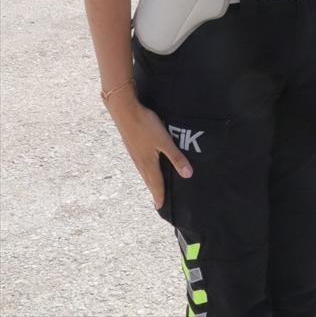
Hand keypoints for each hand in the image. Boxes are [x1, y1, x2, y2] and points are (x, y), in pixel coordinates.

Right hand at [106, 89, 192, 208]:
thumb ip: (176, 157)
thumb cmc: (146, 125)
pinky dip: (146, 171)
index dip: (160, 195)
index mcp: (148, 163)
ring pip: (144, 172)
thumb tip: (187, 175)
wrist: (124, 111)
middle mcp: (140, 161)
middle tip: (158, 201)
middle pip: (149, 180)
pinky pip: (141, 164)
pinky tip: (147, 166)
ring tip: (154, 187)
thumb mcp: (165, 142)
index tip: (160, 207)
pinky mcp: (132, 146)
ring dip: (150, 181)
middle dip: (154, 191)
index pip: (156, 183)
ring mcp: (134, 154)